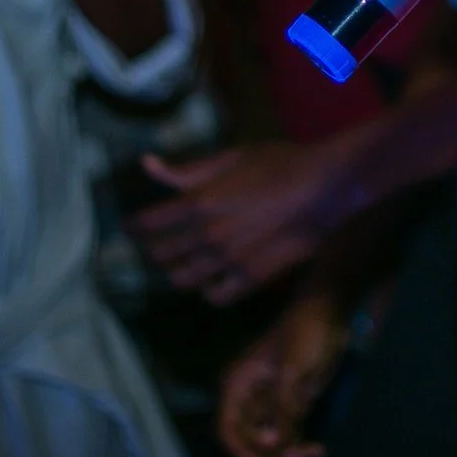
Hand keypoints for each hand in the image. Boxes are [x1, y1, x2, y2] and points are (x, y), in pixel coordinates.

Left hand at [132, 142, 352, 304]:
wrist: (325, 187)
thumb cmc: (280, 163)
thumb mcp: (232, 158)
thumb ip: (188, 170)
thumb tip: (147, 165)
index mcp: (199, 202)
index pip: (147, 224)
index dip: (133, 227)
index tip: (130, 227)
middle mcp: (206, 236)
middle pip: (160, 255)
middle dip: (152, 250)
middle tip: (156, 244)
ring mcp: (228, 261)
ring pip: (181, 280)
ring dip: (176, 272)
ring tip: (181, 264)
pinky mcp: (251, 278)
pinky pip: (214, 297)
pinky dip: (207, 291)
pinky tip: (211, 281)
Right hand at [217, 291, 351, 456]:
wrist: (329, 312)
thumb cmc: (305, 334)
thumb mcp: (293, 373)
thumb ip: (282, 411)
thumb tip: (273, 448)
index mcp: (239, 384)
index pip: (228, 429)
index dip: (242, 452)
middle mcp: (250, 396)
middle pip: (251, 439)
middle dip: (272, 452)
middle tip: (301, 455)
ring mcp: (270, 401)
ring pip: (271, 440)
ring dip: (289, 451)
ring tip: (314, 452)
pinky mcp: (290, 403)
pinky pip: (288, 432)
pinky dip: (300, 443)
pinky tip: (318, 449)